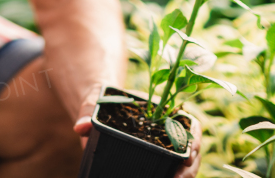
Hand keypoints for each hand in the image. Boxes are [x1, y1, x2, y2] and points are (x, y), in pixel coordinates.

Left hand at [73, 109, 201, 177]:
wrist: (98, 112)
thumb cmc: (101, 103)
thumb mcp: (95, 102)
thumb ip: (88, 111)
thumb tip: (80, 127)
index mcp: (162, 111)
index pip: (188, 124)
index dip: (194, 138)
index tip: (190, 152)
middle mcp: (168, 130)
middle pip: (191, 149)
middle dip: (190, 166)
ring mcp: (164, 146)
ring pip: (185, 164)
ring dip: (184, 176)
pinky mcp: (155, 160)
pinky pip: (169, 170)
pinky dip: (171, 176)